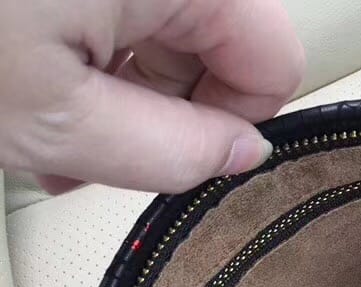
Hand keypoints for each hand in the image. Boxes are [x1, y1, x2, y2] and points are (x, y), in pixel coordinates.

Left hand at [0, 0, 303, 192]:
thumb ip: (171, 149)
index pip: (275, 61)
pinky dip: (89, 49)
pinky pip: (122, 5)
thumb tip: (242, 153)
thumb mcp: (55, 121)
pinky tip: (40, 79)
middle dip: (166, 107)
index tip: (178, 149)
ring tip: (53, 119)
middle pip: (221, 44)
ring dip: (121, 86)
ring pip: (167, 28)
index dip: (234, 121)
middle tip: (99, 140)